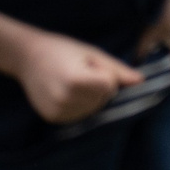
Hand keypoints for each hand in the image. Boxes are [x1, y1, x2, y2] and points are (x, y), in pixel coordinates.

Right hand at [15, 28, 143, 124]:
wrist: (28, 58)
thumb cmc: (63, 50)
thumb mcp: (92, 54)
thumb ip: (117, 70)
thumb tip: (141, 81)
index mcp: (75, 81)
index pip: (110, 85)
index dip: (104, 73)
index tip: (89, 64)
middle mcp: (64, 100)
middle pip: (103, 99)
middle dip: (99, 86)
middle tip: (80, 71)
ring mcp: (57, 112)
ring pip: (93, 109)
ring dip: (91, 97)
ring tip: (73, 81)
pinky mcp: (53, 119)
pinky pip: (80, 115)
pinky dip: (81, 105)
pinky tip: (68, 92)